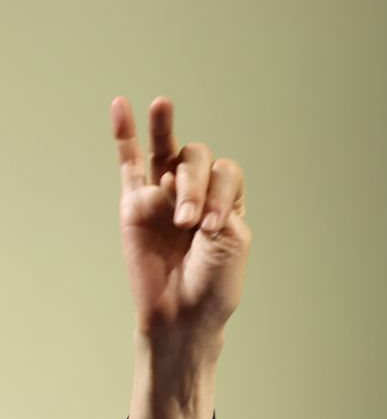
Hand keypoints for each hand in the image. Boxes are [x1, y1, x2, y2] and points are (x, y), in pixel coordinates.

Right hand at [111, 96, 251, 418]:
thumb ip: (216, 204)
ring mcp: (164, 195)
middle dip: (195, 187)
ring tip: (164, 104)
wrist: (183, 314)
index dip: (218, 193)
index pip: (225, 171)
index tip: (211, 229)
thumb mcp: (233, 241)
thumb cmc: (214, 284)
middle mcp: (196, 192)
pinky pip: (128, 163)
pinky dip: (124, 134)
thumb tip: (179, 181)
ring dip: (164, 128)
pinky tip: (122, 106)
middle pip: (196, 159)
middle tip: (189, 224)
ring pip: (164, 151)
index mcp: (226, 200)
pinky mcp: (135, 204)